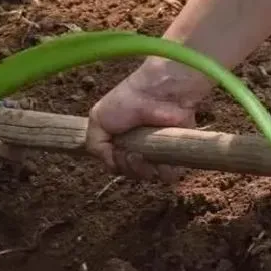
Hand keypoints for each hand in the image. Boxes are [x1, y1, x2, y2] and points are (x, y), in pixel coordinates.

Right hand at [86, 60, 209, 182]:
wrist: (155, 94)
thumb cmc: (125, 102)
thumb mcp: (97, 120)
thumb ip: (95, 146)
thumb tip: (111, 165)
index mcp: (121, 139)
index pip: (116, 165)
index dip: (114, 163)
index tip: (114, 151)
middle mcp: (139, 145)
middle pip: (131, 173)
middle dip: (127, 166)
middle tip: (129, 151)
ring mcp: (157, 150)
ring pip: (149, 176)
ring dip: (143, 170)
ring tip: (142, 154)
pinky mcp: (175, 152)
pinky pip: (170, 176)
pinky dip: (163, 171)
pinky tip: (159, 158)